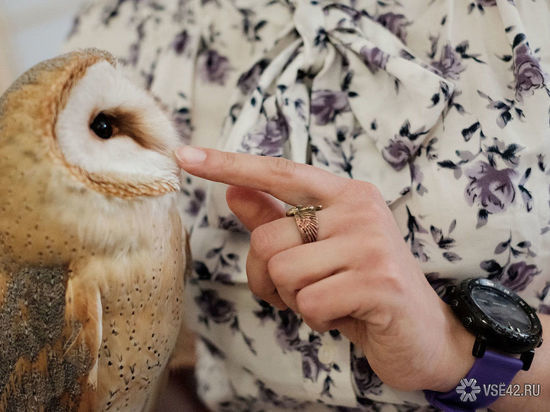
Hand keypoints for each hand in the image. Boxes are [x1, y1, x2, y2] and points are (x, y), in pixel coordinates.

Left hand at [176, 146, 474, 391]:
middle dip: (272, 278)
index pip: (279, 172)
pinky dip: (317, 319)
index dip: (230, 165)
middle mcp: (360, 208)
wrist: (426, 334)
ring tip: (330, 301)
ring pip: (283, 272)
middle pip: (268, 239)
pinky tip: (346, 316)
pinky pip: (309, 303)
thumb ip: (277, 220)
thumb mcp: (318, 253)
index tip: (184, 156)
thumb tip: (232, 192)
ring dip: (296, 300)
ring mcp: (371, 242)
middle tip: (304, 292)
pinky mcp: (379, 280)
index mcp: (346, 195)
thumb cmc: (363, 288)